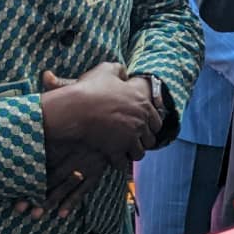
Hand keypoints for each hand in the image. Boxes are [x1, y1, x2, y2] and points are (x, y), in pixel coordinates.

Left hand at [16, 71, 107, 218]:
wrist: (134, 107)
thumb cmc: (103, 97)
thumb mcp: (82, 89)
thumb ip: (61, 87)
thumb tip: (45, 75)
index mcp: (68, 136)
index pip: (43, 159)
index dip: (27, 176)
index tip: (13, 186)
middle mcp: (77, 152)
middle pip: (52, 179)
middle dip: (35, 196)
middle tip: (18, 210)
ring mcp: (89, 162)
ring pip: (67, 188)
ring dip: (51, 202)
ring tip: (35, 216)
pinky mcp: (101, 166)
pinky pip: (86, 188)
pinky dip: (73, 201)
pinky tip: (61, 214)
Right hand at [41, 62, 160, 164]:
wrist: (76, 108)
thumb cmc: (91, 89)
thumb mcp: (107, 70)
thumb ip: (120, 70)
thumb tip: (124, 74)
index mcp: (143, 104)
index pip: (158, 122)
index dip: (149, 125)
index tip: (141, 126)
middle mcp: (140, 122)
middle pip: (150, 140)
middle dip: (142, 140)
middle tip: (132, 139)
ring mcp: (130, 137)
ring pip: (139, 154)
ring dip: (131, 153)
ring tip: (123, 149)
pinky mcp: (117, 150)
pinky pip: (122, 164)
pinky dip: (118, 162)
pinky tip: (111, 157)